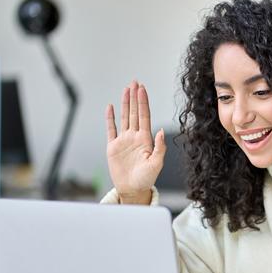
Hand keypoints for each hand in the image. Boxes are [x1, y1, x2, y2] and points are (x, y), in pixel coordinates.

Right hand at [105, 81, 166, 203]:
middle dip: (135, 97)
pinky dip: (110, 118)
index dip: (143, 102)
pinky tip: (110, 107)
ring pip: (124, 117)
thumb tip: (161, 132)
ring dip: (124, 103)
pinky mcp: (113, 147)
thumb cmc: (146, 179)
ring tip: (126, 89)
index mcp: (146, 139)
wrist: (133, 189)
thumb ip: (160, 148)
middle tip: (135, 82)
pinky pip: (111, 129)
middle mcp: (135, 137)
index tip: (142, 89)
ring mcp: (124, 140)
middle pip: (134, 112)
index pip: (144, 116)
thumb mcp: (156, 164)